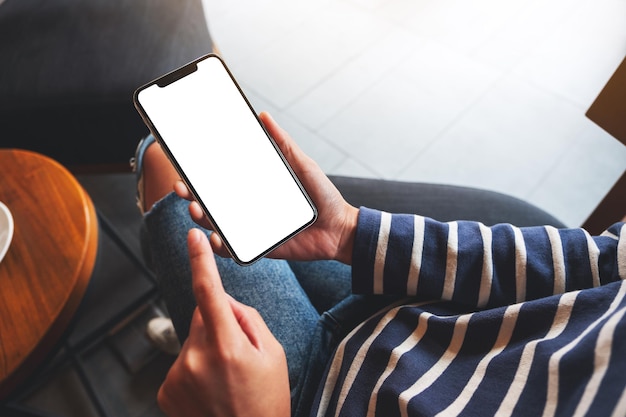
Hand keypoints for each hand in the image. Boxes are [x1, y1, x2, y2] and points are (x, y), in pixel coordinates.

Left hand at [157, 229, 290, 416]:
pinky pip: (181, 362)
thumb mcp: (274, 354)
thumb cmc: (266, 401)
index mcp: (228, 346)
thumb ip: (247, 318)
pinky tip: (209, 389)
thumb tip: (223, 300)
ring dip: (205, 348)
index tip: (192, 237)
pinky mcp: (166, 389)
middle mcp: (196, 358)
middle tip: (237, 352)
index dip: (200, 261)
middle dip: (217, 322)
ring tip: (224, 378)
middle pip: (201, 315)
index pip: (209, 292)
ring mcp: (177, 375)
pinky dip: (193, 368)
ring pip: (191, 339)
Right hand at [174, 111, 358, 263]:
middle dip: (191, 195)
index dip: (199, 175)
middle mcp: (248, 208)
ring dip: (202, 218)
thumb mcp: (302, 164)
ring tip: (196, 209)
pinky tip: (215, 239)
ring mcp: (251, 229)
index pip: (220, 180)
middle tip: (183, 188)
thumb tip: (262, 116)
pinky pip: (235, 251)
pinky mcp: (259, 248)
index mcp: (254, 187)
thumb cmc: (322, 196)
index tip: (185, 166)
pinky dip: (221, 247)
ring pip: (217, 226)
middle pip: (211, 203)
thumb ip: (283, 143)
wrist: (339, 229)